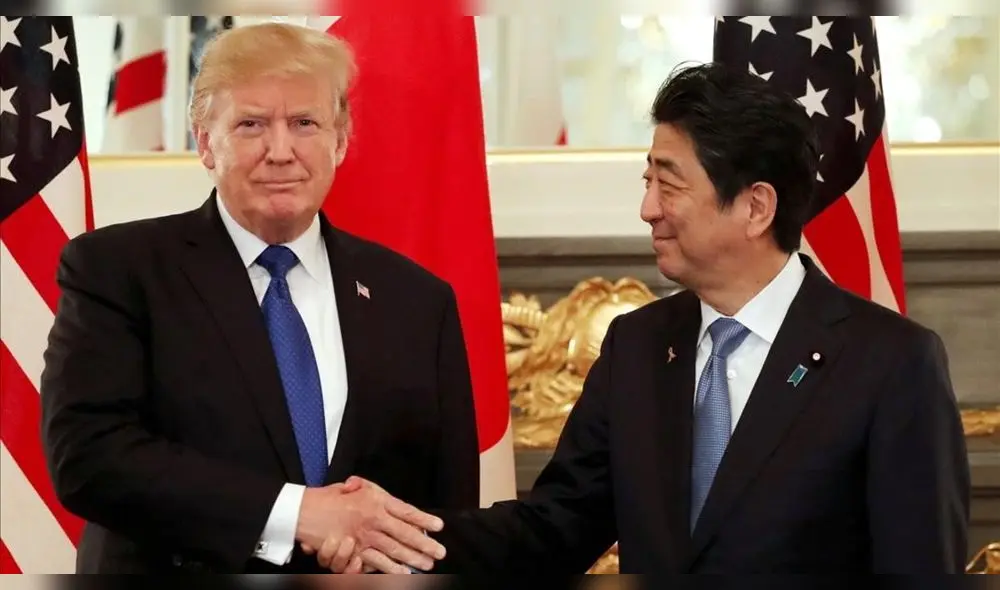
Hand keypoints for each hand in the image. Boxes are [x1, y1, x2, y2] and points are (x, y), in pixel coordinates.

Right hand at [297, 476, 444, 572]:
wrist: (302, 511)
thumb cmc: (327, 498)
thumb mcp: (351, 486)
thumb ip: (369, 489)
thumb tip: (385, 495)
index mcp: (376, 500)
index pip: (406, 511)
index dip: (423, 519)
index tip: (438, 526)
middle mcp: (374, 518)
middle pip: (405, 533)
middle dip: (424, 544)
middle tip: (440, 552)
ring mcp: (365, 536)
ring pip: (395, 550)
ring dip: (412, 558)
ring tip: (427, 564)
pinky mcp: (354, 550)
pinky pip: (376, 562)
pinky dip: (391, 569)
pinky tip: (403, 573)